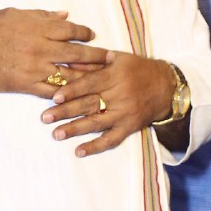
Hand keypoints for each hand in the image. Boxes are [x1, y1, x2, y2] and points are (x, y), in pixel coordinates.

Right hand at [0, 9, 109, 95]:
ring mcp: (36, 68)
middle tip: (111, 59)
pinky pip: (53, 91)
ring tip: (102, 80)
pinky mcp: (28, 85)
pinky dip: (68, 94)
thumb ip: (42, 16)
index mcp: (39, 27)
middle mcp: (42, 47)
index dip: (85, 33)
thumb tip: (64, 15)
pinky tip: (80, 97)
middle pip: (78, 53)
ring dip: (88, 78)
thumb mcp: (16, 14)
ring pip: (70, 74)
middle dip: (97, 57)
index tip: (94, 36)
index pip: (71, 30)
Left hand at [42, 52, 176, 156]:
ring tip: (56, 134)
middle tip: (45, 117)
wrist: (165, 86)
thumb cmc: (137, 69)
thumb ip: (91, 63)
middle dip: (65, 111)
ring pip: (97, 122)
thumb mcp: (116, 59)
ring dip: (75, 129)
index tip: (54, 96)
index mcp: (114, 75)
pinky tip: (79, 151)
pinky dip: (95, 146)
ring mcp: (124, 113)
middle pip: (89, 104)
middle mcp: (119, 95)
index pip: (90, 83)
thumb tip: (66, 62)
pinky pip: (112, 139)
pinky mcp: (129, 127)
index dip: (72, 90)